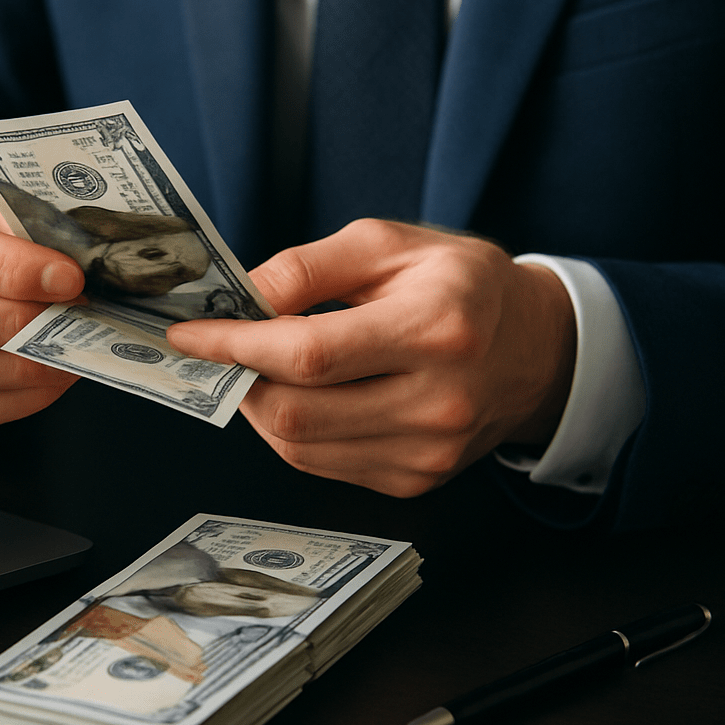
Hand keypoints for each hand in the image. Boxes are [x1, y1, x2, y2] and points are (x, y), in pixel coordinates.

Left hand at [166, 219, 575, 496]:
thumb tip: (242, 295)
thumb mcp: (392, 244)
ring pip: (300, 447)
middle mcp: (438, 401)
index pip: (308, 353)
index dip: (235, 346)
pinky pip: (323, 463)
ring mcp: (428, 452)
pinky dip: (294, 431)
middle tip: (224, 347)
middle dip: (240, 380)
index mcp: (437, 328)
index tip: (189, 334)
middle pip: (296, 413)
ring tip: (263, 366)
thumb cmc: (461, 286)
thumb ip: (311, 265)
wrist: (536, 350)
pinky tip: (304, 395)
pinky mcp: (416, 481)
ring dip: (261, 406)